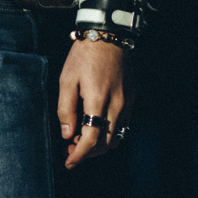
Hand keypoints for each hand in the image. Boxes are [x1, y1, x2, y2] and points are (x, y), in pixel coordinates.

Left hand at [57, 38, 133, 168]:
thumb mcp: (67, 79)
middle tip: (70, 150)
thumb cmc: (84, 55)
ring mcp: (127, 103)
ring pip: (115, 137)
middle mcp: (117, 105)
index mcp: (98, 100)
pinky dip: (108, 133)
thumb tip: (67, 135)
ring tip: (81, 138)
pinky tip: (96, 126)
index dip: (79, 155)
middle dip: (87, 152)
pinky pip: (122, 125)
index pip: (91, 140)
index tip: (68, 162)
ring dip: (99, 145)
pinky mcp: (131, 99)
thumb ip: (65, 109)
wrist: (108, 35)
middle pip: (105, 144)